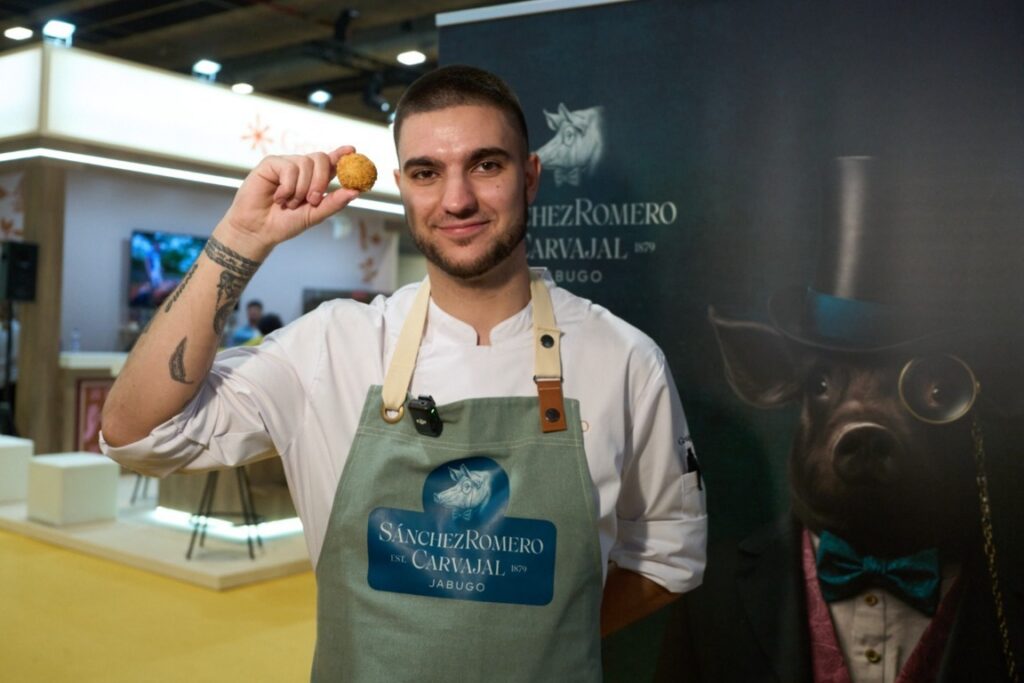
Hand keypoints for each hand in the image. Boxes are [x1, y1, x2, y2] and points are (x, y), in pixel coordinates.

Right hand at [219, 146, 362, 256]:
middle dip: (320, 180)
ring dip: (300, 189)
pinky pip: (288, 168)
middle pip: (321, 159)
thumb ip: (334, 203)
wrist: (259, 230)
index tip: (352, 150)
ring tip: (289, 204)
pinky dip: (287, 187)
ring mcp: (286, 164)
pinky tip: (278, 197)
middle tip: (313, 199)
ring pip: (305, 164)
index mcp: (314, 179)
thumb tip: (355, 191)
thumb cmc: (285, 223)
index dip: (341, 154)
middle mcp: (301, 169)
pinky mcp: (270, 164)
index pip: (331, 162)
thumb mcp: (314, 215)